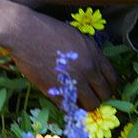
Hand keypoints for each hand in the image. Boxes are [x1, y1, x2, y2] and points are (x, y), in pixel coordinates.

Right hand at [1, 8, 117, 108]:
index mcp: (94, 55)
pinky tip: (66, 101)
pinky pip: (71, 107)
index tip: (104, 89)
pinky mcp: (57, 91)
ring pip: (90, 105)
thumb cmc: (48, 30)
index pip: (113, 78)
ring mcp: (73, 82)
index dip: (110, 86)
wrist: (24, 33)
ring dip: (87, 105)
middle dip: (100, 97)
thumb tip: (95, 68)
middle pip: (104, 94)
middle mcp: (88, 70)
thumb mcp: (76, 36)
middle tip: (92, 97)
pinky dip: (70, 106)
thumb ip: (89, 53)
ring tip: (79, 101)